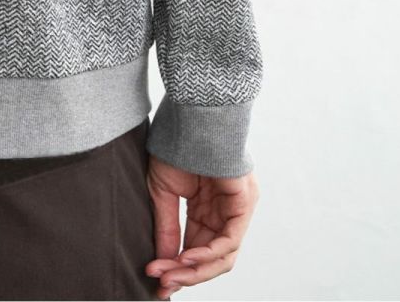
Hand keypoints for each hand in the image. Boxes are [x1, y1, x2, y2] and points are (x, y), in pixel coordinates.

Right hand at [144, 155, 259, 297]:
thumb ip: (166, 228)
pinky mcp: (244, 204)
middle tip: (161, 283)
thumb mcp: (163, 192)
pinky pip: (228, 240)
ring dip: (194, 270)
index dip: (177, 267)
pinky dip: (206, 254)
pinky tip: (184, 258)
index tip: (156, 279)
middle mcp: (226, 213)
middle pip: (211, 258)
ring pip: (222, 255)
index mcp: (207, 209)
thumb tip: (162, 263)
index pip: (196, 248)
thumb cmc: (175, 145)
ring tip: (169, 275)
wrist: (189, 116)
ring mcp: (237, 210)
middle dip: (184, 274)